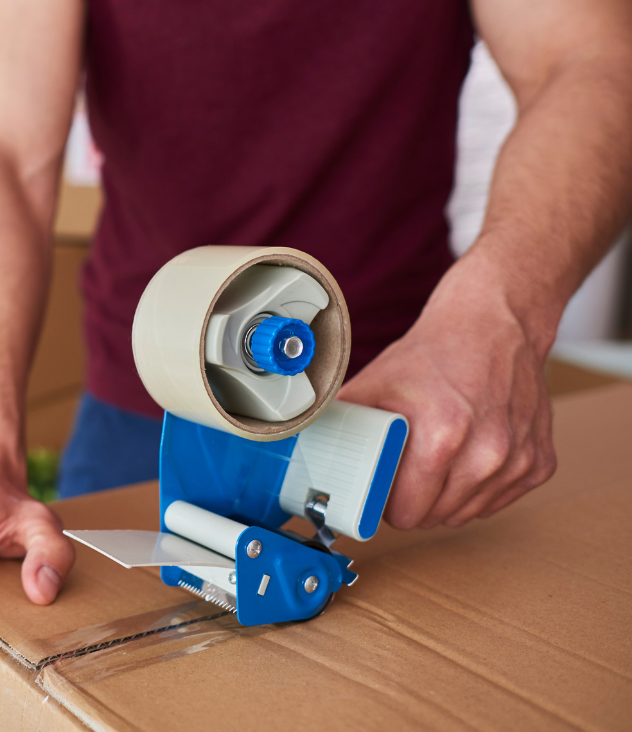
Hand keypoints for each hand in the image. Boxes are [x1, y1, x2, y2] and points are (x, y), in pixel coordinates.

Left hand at [338, 253, 556, 528]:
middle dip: (414, 502)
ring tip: (435, 460)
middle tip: (405, 473)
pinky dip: (479, 489)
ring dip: (446, 499)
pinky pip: (497, 501)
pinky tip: (467, 456)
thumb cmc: (433, 355)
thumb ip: (342, 422)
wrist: (495, 326)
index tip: (382, 491)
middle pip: (435, 517)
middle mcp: (487, 453)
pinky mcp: (540, 462)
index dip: (387, 504)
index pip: (407, 512)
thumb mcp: (375, 384)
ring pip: (466, 514)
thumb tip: (304, 450)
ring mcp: (518, 460)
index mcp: (442, 437)